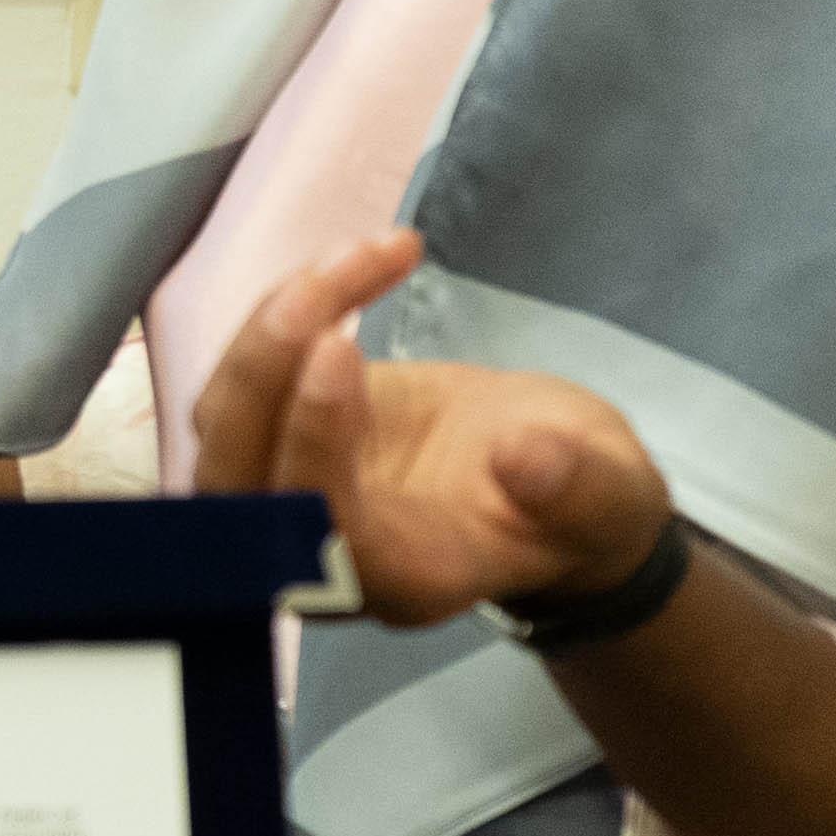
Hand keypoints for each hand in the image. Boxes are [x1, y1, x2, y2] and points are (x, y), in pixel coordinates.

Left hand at [185, 228, 673, 627]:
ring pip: (224, 420)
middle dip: (259, 381)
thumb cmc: (582, 500)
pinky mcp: (286, 431)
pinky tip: (359, 260)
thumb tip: (524, 460)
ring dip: (271, 328)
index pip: (322, 531)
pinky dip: (290, 309)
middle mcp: (328, 550)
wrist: (551, 478)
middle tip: (316, 295)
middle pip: (238, 483)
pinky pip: (249, 375)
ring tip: (362, 256)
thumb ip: (576, 490)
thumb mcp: (610, 499)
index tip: (339, 349)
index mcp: (406, 580)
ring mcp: (295, 490)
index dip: (313, 445)